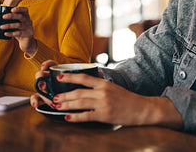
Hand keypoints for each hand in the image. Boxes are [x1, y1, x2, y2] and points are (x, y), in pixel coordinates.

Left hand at [1, 7, 36, 55]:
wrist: (26, 43)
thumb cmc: (19, 32)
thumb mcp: (16, 25)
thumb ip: (12, 20)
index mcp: (26, 16)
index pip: (25, 10)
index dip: (19, 9)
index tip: (11, 10)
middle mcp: (29, 21)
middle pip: (21, 17)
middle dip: (11, 16)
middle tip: (3, 17)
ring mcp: (29, 28)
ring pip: (18, 25)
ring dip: (9, 25)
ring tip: (1, 27)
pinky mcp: (29, 34)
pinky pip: (19, 33)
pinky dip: (11, 33)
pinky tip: (5, 33)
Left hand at [30, 61, 183, 128]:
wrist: (143, 109)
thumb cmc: (128, 99)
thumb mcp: (114, 87)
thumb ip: (102, 84)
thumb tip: (92, 77)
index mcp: (104, 83)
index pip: (83, 78)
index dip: (69, 77)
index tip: (58, 77)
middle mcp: (102, 92)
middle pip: (78, 92)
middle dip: (63, 95)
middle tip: (53, 97)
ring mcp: (103, 103)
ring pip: (80, 103)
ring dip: (66, 105)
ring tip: (56, 107)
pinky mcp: (105, 115)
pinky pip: (87, 116)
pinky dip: (75, 117)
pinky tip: (67, 118)